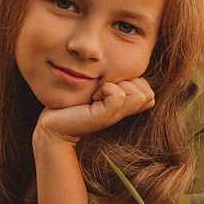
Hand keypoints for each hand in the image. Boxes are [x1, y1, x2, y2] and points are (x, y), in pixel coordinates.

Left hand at [35, 77, 154, 145]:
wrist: (54, 124)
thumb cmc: (74, 104)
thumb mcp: (101, 89)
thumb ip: (119, 83)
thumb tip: (136, 79)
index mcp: (126, 106)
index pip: (149, 92)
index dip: (132, 83)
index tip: (108, 87)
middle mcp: (124, 112)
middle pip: (147, 92)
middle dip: (125, 83)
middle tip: (101, 91)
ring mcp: (116, 116)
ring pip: (138, 93)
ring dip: (114, 85)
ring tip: (96, 94)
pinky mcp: (105, 116)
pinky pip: (118, 94)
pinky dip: (105, 89)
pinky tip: (92, 98)